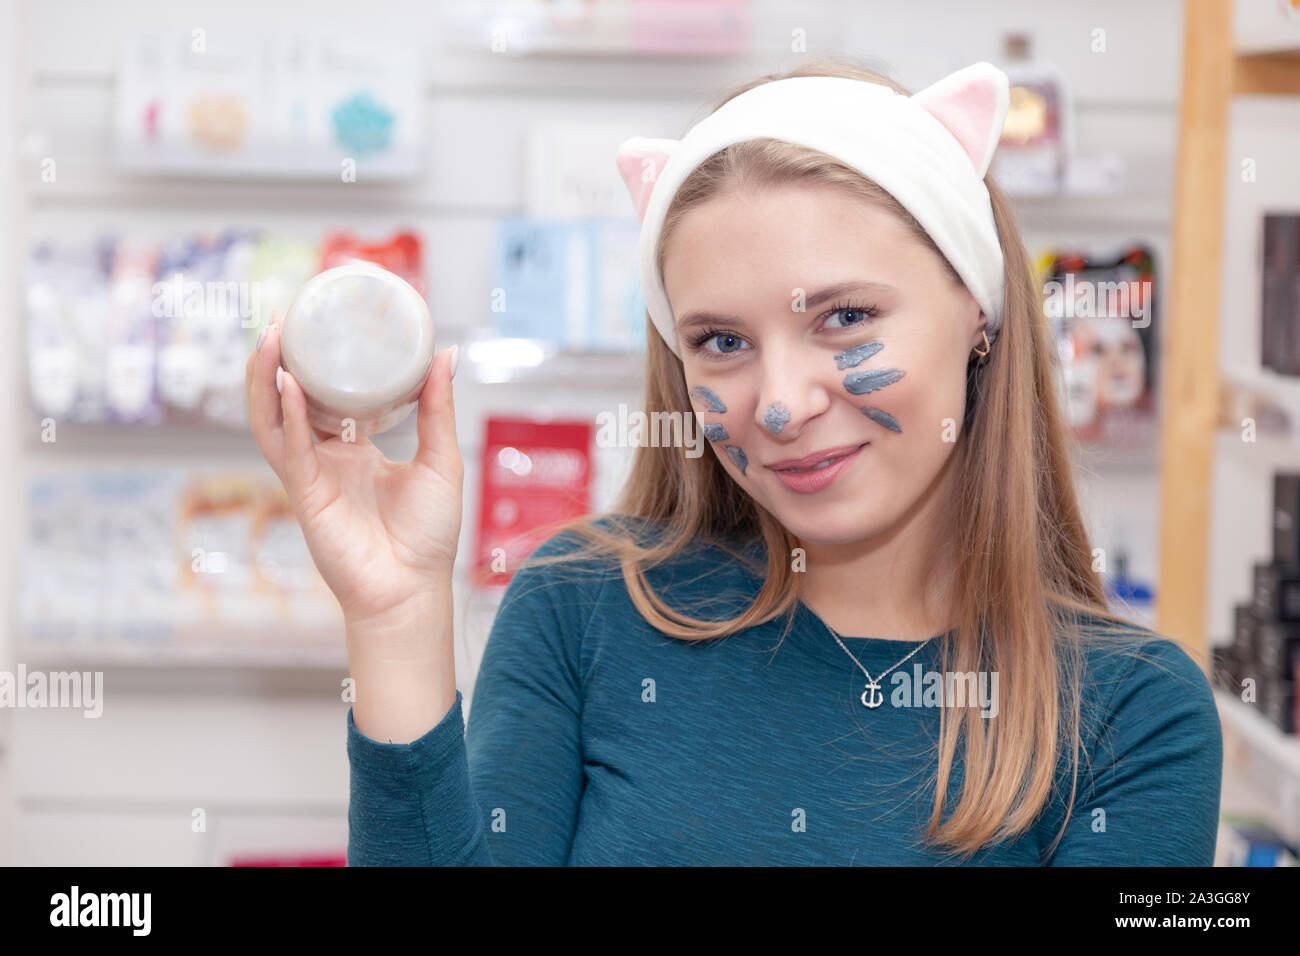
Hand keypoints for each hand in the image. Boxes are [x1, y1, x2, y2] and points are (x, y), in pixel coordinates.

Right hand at [245, 311, 463, 626]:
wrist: (413, 588)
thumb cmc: (428, 535)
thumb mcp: (440, 459)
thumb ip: (437, 409)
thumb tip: (447, 353)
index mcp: (352, 451)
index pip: (321, 398)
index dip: (313, 364)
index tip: (317, 322)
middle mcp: (324, 460)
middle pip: (285, 402)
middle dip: (276, 361)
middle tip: (282, 318)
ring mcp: (310, 476)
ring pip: (271, 420)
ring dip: (265, 379)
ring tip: (270, 337)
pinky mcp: (305, 495)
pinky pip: (289, 448)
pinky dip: (287, 414)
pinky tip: (287, 381)